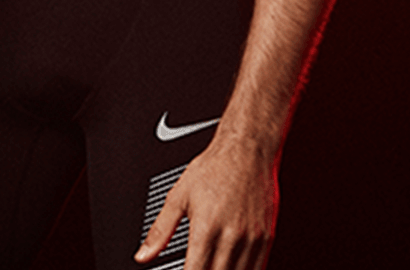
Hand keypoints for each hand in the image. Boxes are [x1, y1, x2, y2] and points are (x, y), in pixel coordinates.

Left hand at [135, 134, 275, 269]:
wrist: (247, 152)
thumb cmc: (213, 170)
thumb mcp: (177, 197)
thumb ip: (160, 231)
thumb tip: (143, 255)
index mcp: (206, 230)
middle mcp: (232, 237)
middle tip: (196, 269)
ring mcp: (253, 240)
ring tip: (212, 268)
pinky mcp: (267, 238)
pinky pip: (259, 267)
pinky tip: (232, 269)